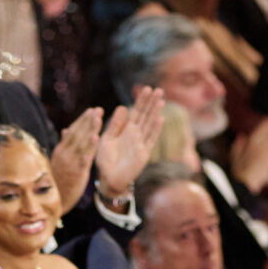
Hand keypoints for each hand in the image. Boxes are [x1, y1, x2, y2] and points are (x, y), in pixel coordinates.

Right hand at [51, 108, 100, 209]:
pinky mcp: (77, 172)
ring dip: (90, 129)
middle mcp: (65, 153)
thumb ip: (64, 145)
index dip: (82, 120)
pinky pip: (84, 158)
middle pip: (77, 133)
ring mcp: (70, 162)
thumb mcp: (59, 162)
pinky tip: (97, 138)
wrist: (55, 201)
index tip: (91, 110)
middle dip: (88, 120)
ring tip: (99, 118)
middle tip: (98, 109)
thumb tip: (66, 130)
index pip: (72, 131)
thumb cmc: (57, 182)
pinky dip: (90, 147)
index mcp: (61, 150)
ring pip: (81, 142)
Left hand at [93, 86, 164, 200]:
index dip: (141, 101)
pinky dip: (155, 130)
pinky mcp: (143, 154)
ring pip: (149, 124)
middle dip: (151, 103)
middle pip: (145, 116)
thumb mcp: (107, 139)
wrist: (109, 179)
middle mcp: (135, 135)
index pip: (136, 112)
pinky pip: (150, 139)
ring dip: (155, 112)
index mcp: (126, 130)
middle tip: (158, 89)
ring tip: (161, 100)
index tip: (146, 88)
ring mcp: (141, 144)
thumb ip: (115, 125)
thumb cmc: (106, 161)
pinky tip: (160, 118)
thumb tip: (122, 107)